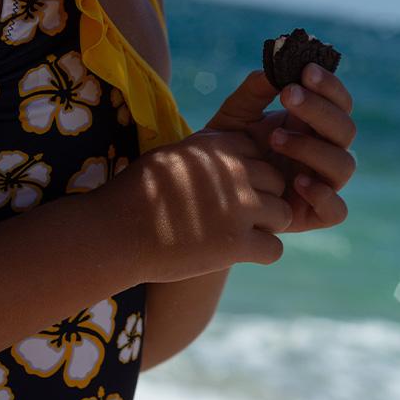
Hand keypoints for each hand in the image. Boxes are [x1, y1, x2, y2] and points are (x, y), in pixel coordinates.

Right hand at [111, 126, 292, 282]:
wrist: (115, 233)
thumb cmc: (137, 194)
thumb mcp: (172, 156)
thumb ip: (206, 153)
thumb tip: (231, 151)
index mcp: (218, 146)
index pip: (260, 152)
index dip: (249, 171)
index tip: (230, 187)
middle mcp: (234, 173)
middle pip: (277, 181)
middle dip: (263, 197)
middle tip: (237, 214)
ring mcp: (238, 209)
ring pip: (284, 214)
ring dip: (267, 226)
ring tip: (239, 233)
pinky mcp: (237, 245)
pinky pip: (275, 248)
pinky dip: (262, 253)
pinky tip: (239, 252)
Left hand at [206, 65, 355, 232]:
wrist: (206, 189)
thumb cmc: (226, 147)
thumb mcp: (235, 115)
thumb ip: (253, 91)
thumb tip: (275, 68)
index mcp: (312, 125)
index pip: (338, 102)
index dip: (329, 86)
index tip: (305, 70)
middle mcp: (323, 152)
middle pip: (345, 129)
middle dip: (319, 109)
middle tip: (288, 94)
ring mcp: (321, 182)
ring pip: (344, 165)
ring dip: (313, 147)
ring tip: (275, 138)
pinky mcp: (312, 214)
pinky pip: (337, 210)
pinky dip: (323, 195)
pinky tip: (298, 180)